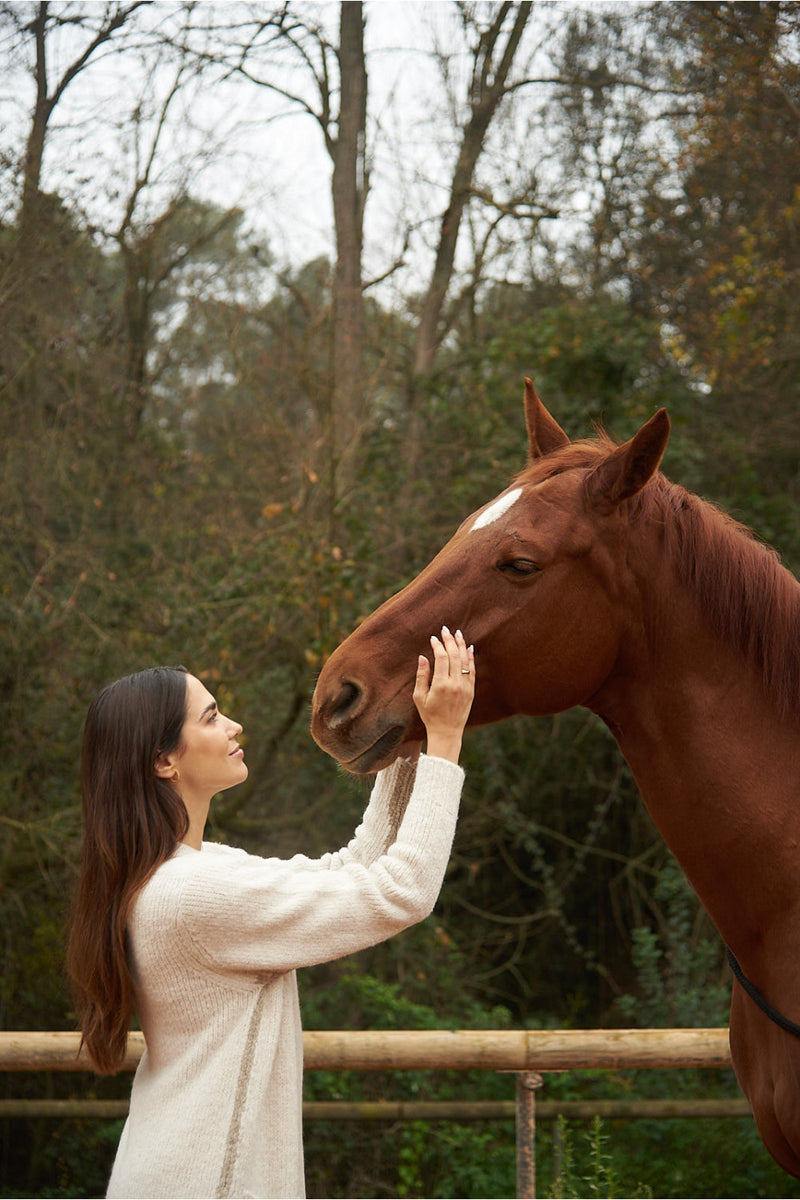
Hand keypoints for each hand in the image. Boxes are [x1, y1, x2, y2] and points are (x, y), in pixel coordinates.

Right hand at [412, 627, 474, 762]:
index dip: (438, 645)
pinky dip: (470, 658)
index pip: (441, 658)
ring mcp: (465, 687)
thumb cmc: (429, 715)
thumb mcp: (419, 697)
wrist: (447, 731)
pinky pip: (472, 670)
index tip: (433, 638)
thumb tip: (423, 657)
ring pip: (464, 661)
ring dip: (461, 645)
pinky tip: (468, 648)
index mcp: (441, 685)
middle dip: (449, 641)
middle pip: (454, 655)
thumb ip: (421, 676)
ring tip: (458, 633)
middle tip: (445, 630)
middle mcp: (455, 684)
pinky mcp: (471, 690)